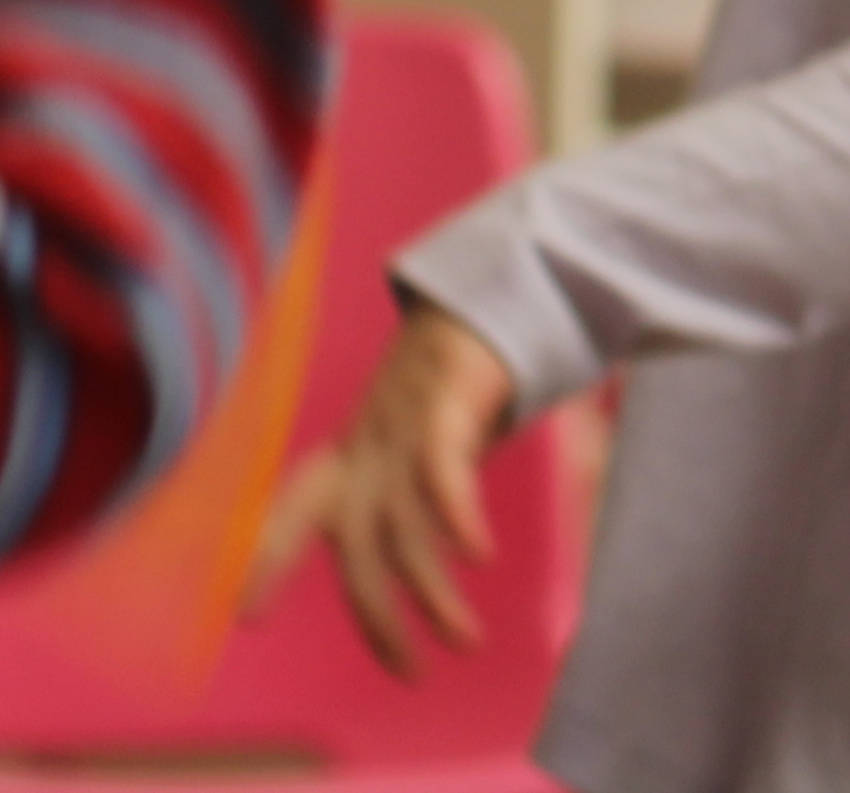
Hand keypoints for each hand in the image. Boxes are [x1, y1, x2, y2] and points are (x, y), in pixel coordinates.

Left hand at [245, 302, 512, 676]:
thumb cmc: (455, 379)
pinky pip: (441, 468)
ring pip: (407, 523)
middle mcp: (367, 447)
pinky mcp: (446, 401)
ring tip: (464, 639)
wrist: (489, 292)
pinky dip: (455, 511)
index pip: (294, 509)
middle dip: (376, 614)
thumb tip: (424, 549)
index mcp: (352, 454)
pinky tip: (476, 553)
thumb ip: (406, 489)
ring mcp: (402, 426)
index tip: (246, 613)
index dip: (269, 559)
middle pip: (358, 546)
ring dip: (432, 588)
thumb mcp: (414, 438)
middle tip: (408, 671)